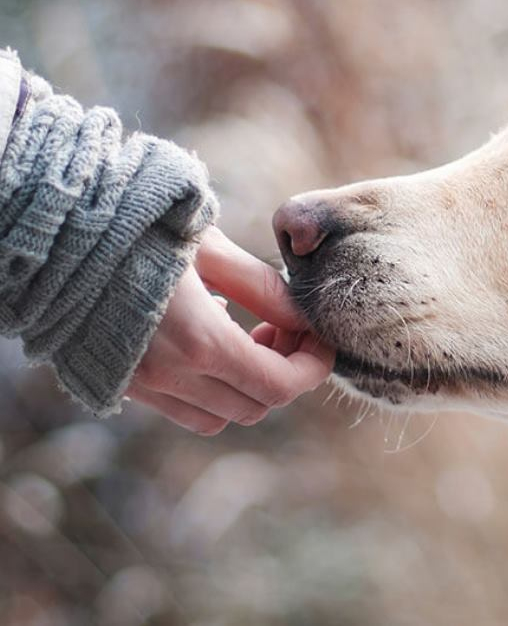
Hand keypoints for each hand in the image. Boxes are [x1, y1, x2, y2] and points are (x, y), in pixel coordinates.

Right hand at [126, 227, 334, 434]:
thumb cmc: (134, 226)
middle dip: (284, 373)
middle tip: (282, 329)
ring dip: (245, 386)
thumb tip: (304, 318)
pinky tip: (204, 339)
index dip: (313, 368)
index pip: (279, 386)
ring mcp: (138, 385)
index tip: (320, 339)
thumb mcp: (209, 247)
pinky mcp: (116, 382)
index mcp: (199, 342)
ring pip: (218, 416)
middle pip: (255, 407)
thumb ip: (262, 288)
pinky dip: (207, 389)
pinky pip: (179, 408)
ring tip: (247, 334)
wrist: (52, 231)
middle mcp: (168, 376)